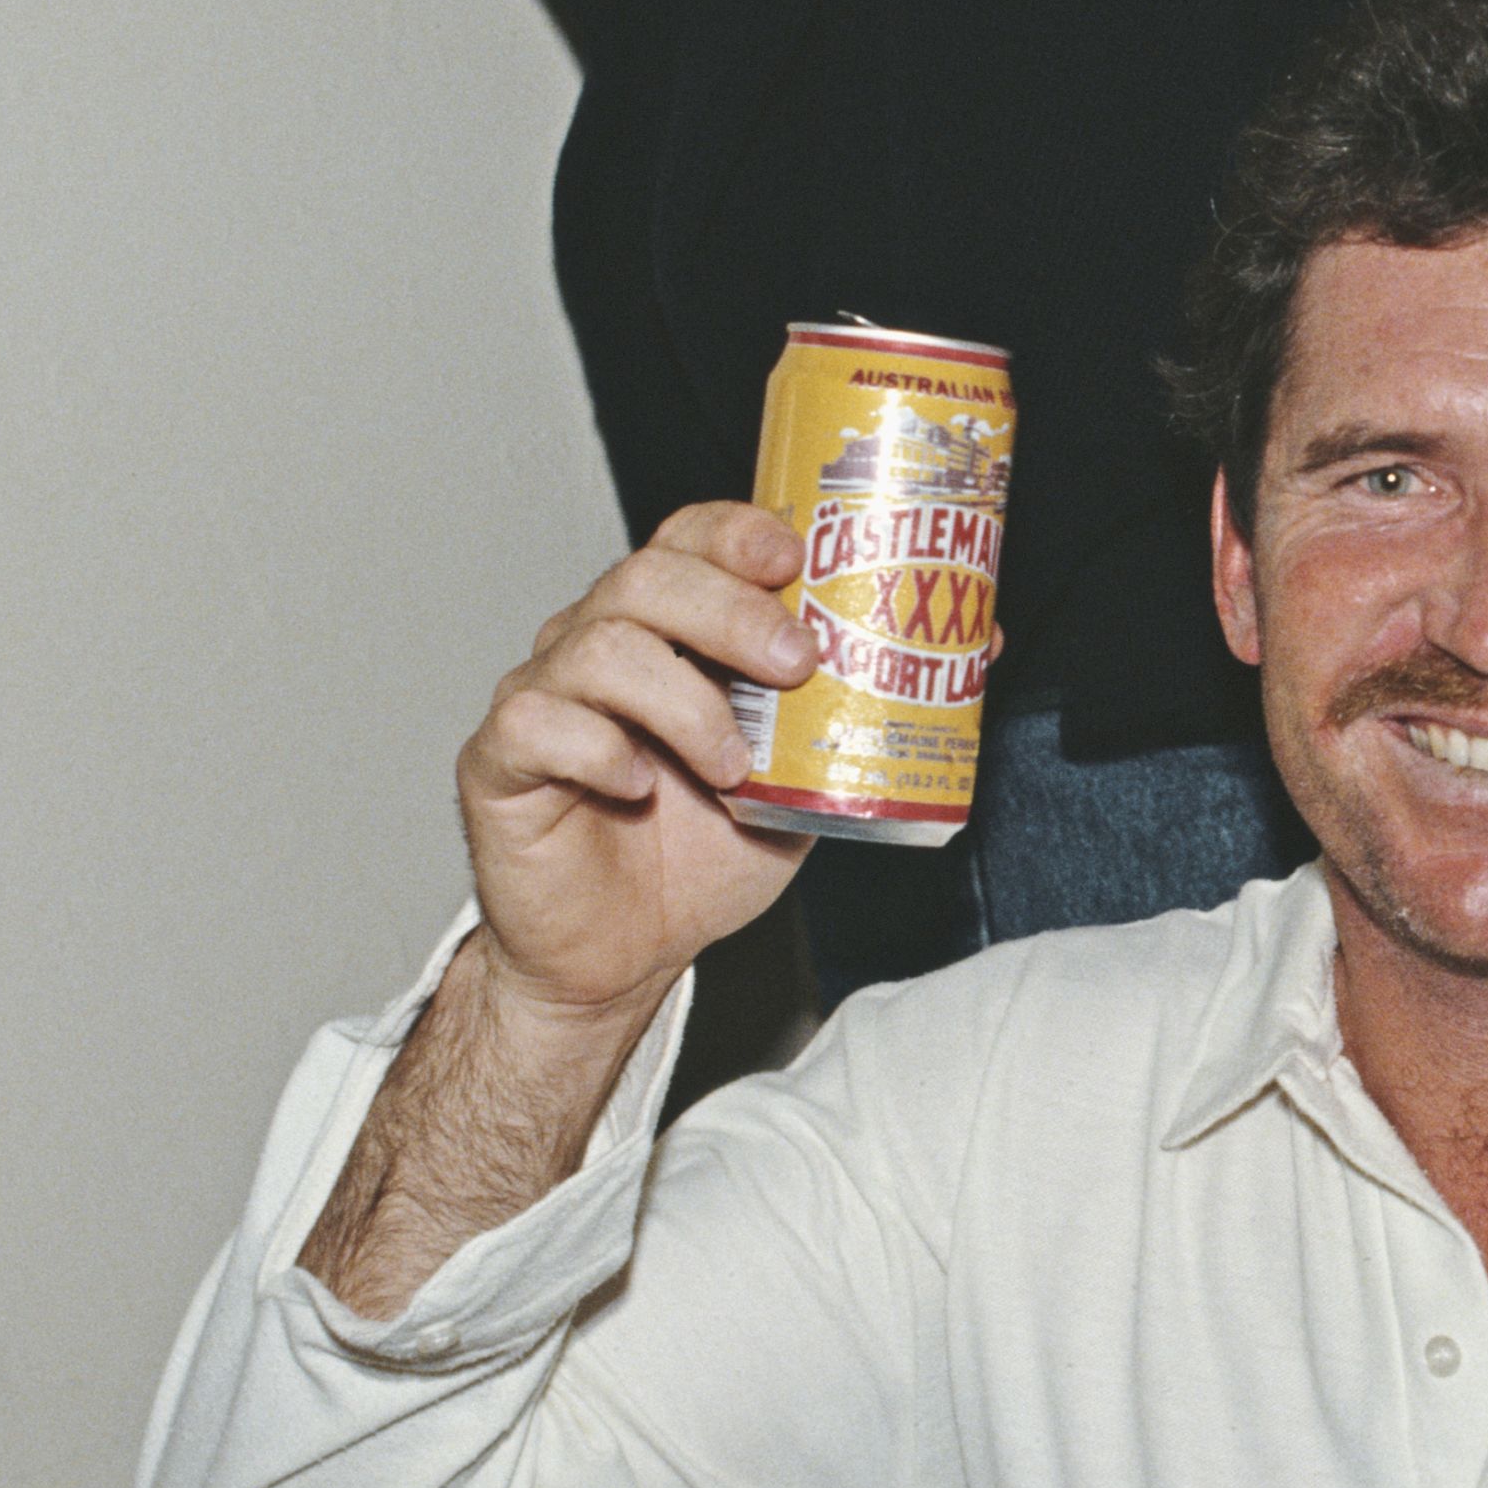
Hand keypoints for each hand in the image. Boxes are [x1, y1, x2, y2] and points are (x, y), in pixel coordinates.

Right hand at [457, 501, 820, 1029]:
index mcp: (669, 629)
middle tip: (795, 663)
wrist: (624, 955)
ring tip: (733, 767)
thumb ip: (867, 709)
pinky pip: (537, 721)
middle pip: (647, 577)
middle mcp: (598, 642)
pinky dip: (600, 748)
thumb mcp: (810, 776)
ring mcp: (544, 695)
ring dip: (684, 700)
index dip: (738, 532)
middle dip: (730, 610)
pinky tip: (639, 785)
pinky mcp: (500, 758)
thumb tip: (986, 640)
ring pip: (599, 645)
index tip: (796, 554)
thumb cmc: (703, 854)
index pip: (689, 538)